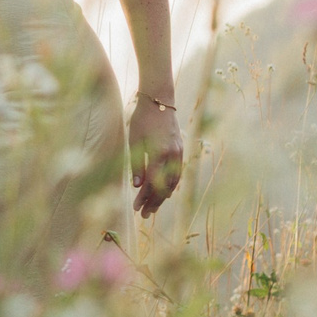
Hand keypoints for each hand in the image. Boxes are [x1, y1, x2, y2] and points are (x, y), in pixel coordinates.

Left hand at [129, 96, 181, 216]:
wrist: (159, 101)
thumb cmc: (142, 119)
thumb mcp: (135, 141)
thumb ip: (137, 164)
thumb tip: (138, 186)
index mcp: (159, 154)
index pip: (152, 183)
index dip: (144, 198)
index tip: (136, 208)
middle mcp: (172, 156)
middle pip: (165, 186)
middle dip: (154, 202)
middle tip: (144, 215)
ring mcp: (178, 153)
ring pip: (173, 182)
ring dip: (163, 196)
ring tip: (154, 208)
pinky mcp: (180, 150)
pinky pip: (177, 173)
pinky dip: (172, 185)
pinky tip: (166, 193)